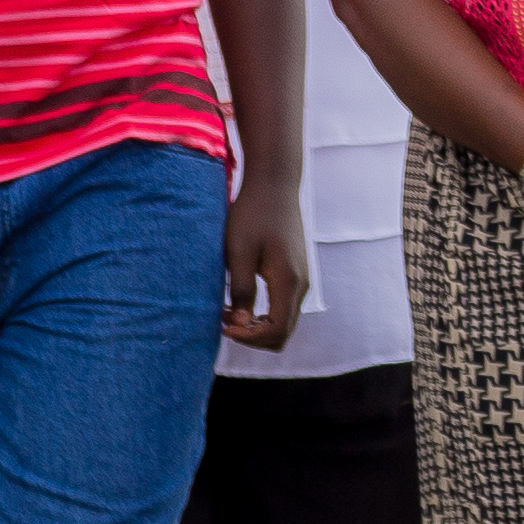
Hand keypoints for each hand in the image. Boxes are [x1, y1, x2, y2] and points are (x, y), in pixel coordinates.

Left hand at [222, 176, 307, 348]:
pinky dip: (263, 314)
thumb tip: (241, 323)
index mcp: (289, 281)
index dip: (249, 337)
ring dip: (257, 326)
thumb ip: (241, 290)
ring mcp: (301, 280)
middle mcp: (301, 285)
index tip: (224, 325)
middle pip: (284, 332)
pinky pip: (283, 307)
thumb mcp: (239, 253)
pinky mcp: (295, 274)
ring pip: (284, 321)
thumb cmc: (252, 215)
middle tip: (223, 321)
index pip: (277, 330)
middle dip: (253, 336)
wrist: (274, 187)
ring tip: (227, 311)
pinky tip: (239, 300)